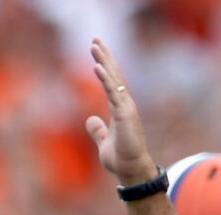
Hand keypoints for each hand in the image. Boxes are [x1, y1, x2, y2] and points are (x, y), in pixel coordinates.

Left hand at [83, 39, 157, 185]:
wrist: (130, 169)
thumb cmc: (120, 157)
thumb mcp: (104, 141)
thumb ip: (98, 130)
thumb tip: (91, 120)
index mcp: (118, 108)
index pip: (110, 82)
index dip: (104, 65)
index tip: (96, 51)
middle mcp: (124, 104)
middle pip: (113, 75)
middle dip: (104, 56)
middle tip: (95, 39)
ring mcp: (125, 108)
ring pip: (113, 80)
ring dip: (104, 62)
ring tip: (94, 46)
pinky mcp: (124, 115)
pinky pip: (113, 93)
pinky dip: (106, 80)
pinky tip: (98, 67)